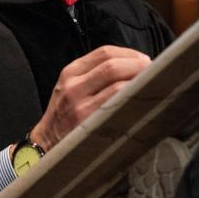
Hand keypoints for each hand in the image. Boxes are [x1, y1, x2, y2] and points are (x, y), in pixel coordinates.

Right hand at [29, 45, 150, 150]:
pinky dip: (133, 100)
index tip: (144, 59)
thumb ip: (95, 74)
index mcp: (71, 72)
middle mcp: (73, 86)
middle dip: (138, 65)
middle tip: (153, 72)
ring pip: (117, 85)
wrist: (45, 145)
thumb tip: (134, 64)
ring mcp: (80, 106)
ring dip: (139, 83)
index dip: (130, 53)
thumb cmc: (65, 115)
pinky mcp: (88, 124)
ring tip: (152, 86)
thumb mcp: (71, 87)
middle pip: (112, 65)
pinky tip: (142, 102)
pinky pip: (117, 105)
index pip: (105, 52)